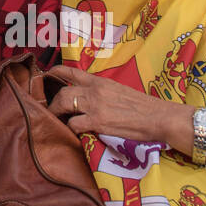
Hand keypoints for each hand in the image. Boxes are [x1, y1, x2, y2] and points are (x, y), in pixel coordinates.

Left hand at [46, 65, 182, 143]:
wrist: (159, 117)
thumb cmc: (143, 107)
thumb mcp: (120, 91)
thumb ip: (103, 92)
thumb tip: (91, 97)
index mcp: (100, 82)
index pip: (72, 72)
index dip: (56, 72)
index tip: (47, 74)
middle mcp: (95, 90)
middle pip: (63, 91)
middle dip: (53, 101)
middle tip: (51, 110)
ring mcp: (95, 105)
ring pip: (64, 104)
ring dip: (57, 114)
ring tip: (58, 121)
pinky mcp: (98, 121)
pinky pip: (74, 124)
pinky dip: (71, 129)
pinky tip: (74, 133)